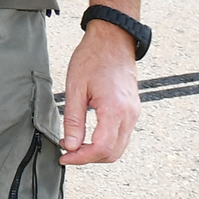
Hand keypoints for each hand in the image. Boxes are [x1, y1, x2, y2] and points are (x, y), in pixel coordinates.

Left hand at [59, 22, 140, 163]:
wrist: (113, 40)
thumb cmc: (93, 58)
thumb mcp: (75, 88)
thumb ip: (73, 120)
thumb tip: (71, 146)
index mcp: (115, 110)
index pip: (102, 148)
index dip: (82, 158)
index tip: (64, 157)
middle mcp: (129, 115)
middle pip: (113, 153)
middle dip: (89, 158)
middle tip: (67, 152)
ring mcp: (134, 113)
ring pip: (119, 147)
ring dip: (98, 152)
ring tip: (75, 144)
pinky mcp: (133, 110)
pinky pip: (122, 136)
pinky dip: (106, 142)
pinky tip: (89, 136)